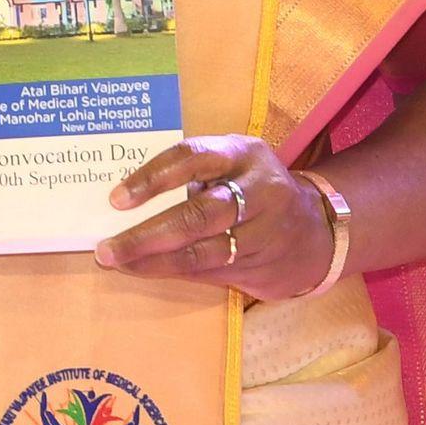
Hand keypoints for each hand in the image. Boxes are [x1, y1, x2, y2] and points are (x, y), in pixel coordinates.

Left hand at [96, 136, 335, 300]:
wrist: (318, 230)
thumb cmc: (251, 187)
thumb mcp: (231, 163)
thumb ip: (191, 172)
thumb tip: (122, 197)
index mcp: (242, 153)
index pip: (191, 159)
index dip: (151, 178)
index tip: (115, 199)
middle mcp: (259, 190)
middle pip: (198, 215)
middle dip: (147, 235)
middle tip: (107, 247)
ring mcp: (266, 231)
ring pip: (204, 251)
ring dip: (155, 260)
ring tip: (117, 262)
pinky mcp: (264, 264)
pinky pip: (212, 271)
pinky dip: (174, 271)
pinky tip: (145, 270)